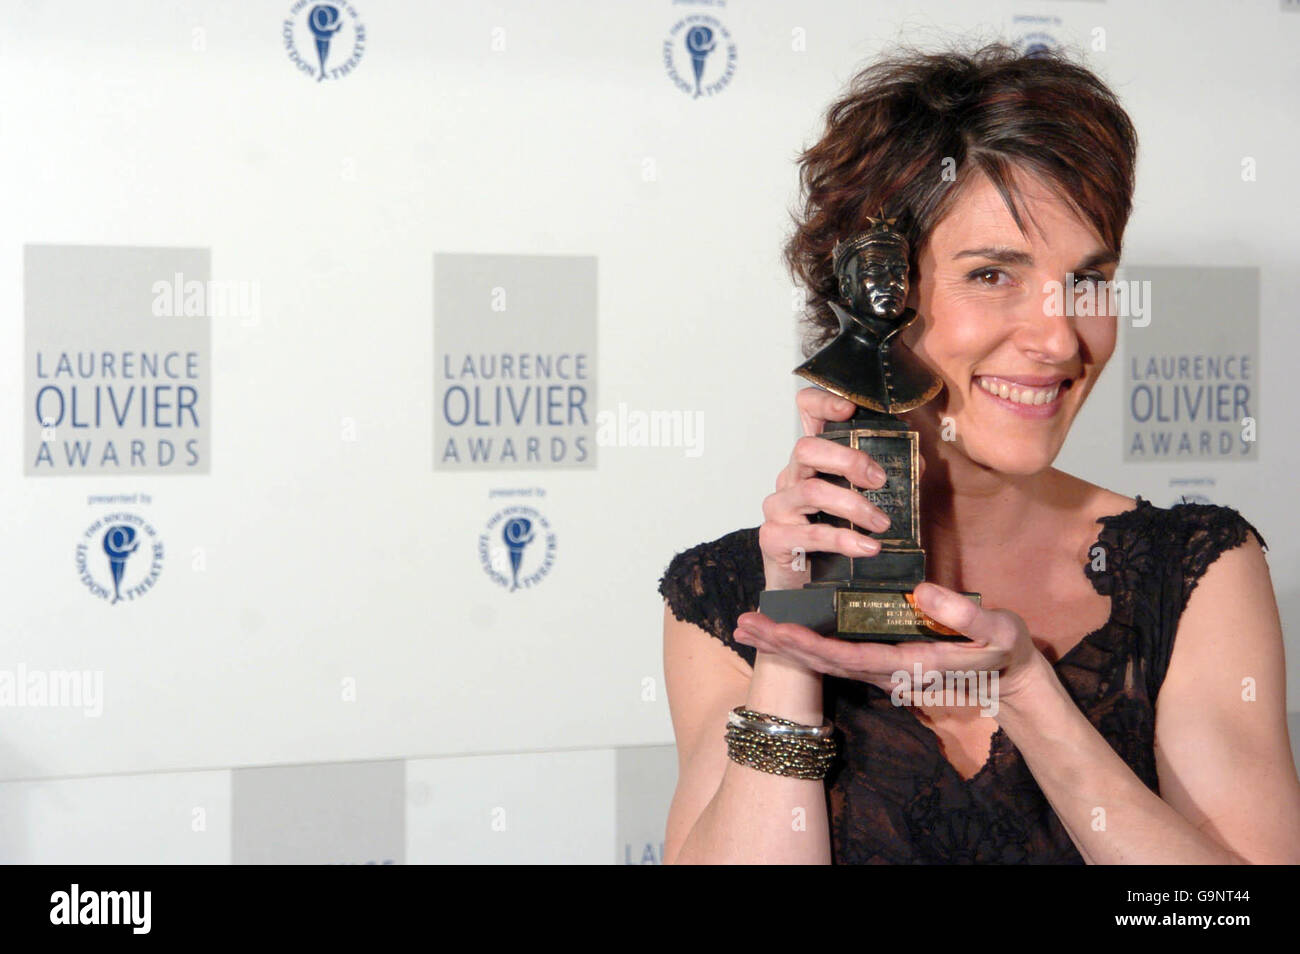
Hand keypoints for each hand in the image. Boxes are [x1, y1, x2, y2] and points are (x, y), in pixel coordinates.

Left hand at [734, 580, 1045, 701]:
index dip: (807, 644)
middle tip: (741, 626)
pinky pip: (838, 653)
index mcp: (909, 665)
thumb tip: (922, 591)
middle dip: (782, 644)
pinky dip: (808, 642)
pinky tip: (785, 630)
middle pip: (824, 661)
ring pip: (825, 658)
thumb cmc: (1003, 649)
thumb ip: (963, 615)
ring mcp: (884, 667)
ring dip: (787, 644)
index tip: (773, 628)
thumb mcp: (997, 630)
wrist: (1010, 675)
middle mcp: (888, 672)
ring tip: (748, 628)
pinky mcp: (884, 658)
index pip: (846, 657)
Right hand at [760, 388, 907, 592]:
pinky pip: (810, 535)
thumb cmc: (832, 538)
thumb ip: (885, 481)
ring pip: (811, 493)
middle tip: (879, 480)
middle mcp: (791, 477)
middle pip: (806, 448)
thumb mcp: (860, 503)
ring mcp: (779, 507)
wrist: (801, 586)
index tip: (849, 409)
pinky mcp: (774, 538)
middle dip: (848, 460)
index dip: (822, 403)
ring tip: (882, 524)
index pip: (805, 414)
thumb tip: (916, 464)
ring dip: (853, 506)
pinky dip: (844, 540)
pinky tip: (867, 547)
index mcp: (812, 462)